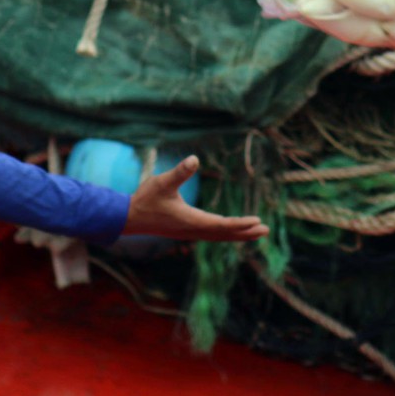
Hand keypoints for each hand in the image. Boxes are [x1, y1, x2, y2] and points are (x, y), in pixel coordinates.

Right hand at [123, 156, 266, 241]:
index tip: (257, 221)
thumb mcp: (162, 182)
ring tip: (256, 232)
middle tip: (266, 230)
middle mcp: (193, 230)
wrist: (128, 218)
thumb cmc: (146, 199)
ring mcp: (189, 232)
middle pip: (224, 234)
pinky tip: (230, 230)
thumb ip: (179, 172)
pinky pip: (211, 234)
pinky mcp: (186, 230)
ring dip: (238, 234)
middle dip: (245, 232)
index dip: (240, 223)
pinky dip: (225, 233)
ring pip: (219, 236)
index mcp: (191, 220)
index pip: (221, 225)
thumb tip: (194, 159)